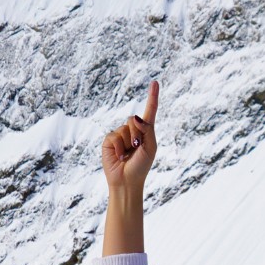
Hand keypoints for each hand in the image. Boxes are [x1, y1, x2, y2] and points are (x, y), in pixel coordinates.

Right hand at [101, 81, 159, 197]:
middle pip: (134, 119)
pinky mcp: (110, 141)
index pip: (150, 111)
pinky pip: (114, 135)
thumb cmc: (141, 166)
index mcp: (146, 131)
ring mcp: (120, 135)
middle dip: (137, 133)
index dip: (152, 96)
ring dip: (128, 142)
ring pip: (124, 128)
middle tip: (136, 148)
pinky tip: (119, 156)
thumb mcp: (150, 147)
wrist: (127, 181)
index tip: (154, 82)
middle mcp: (133, 130)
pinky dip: (118, 146)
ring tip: (128, 154)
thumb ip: (146, 130)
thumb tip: (134, 117)